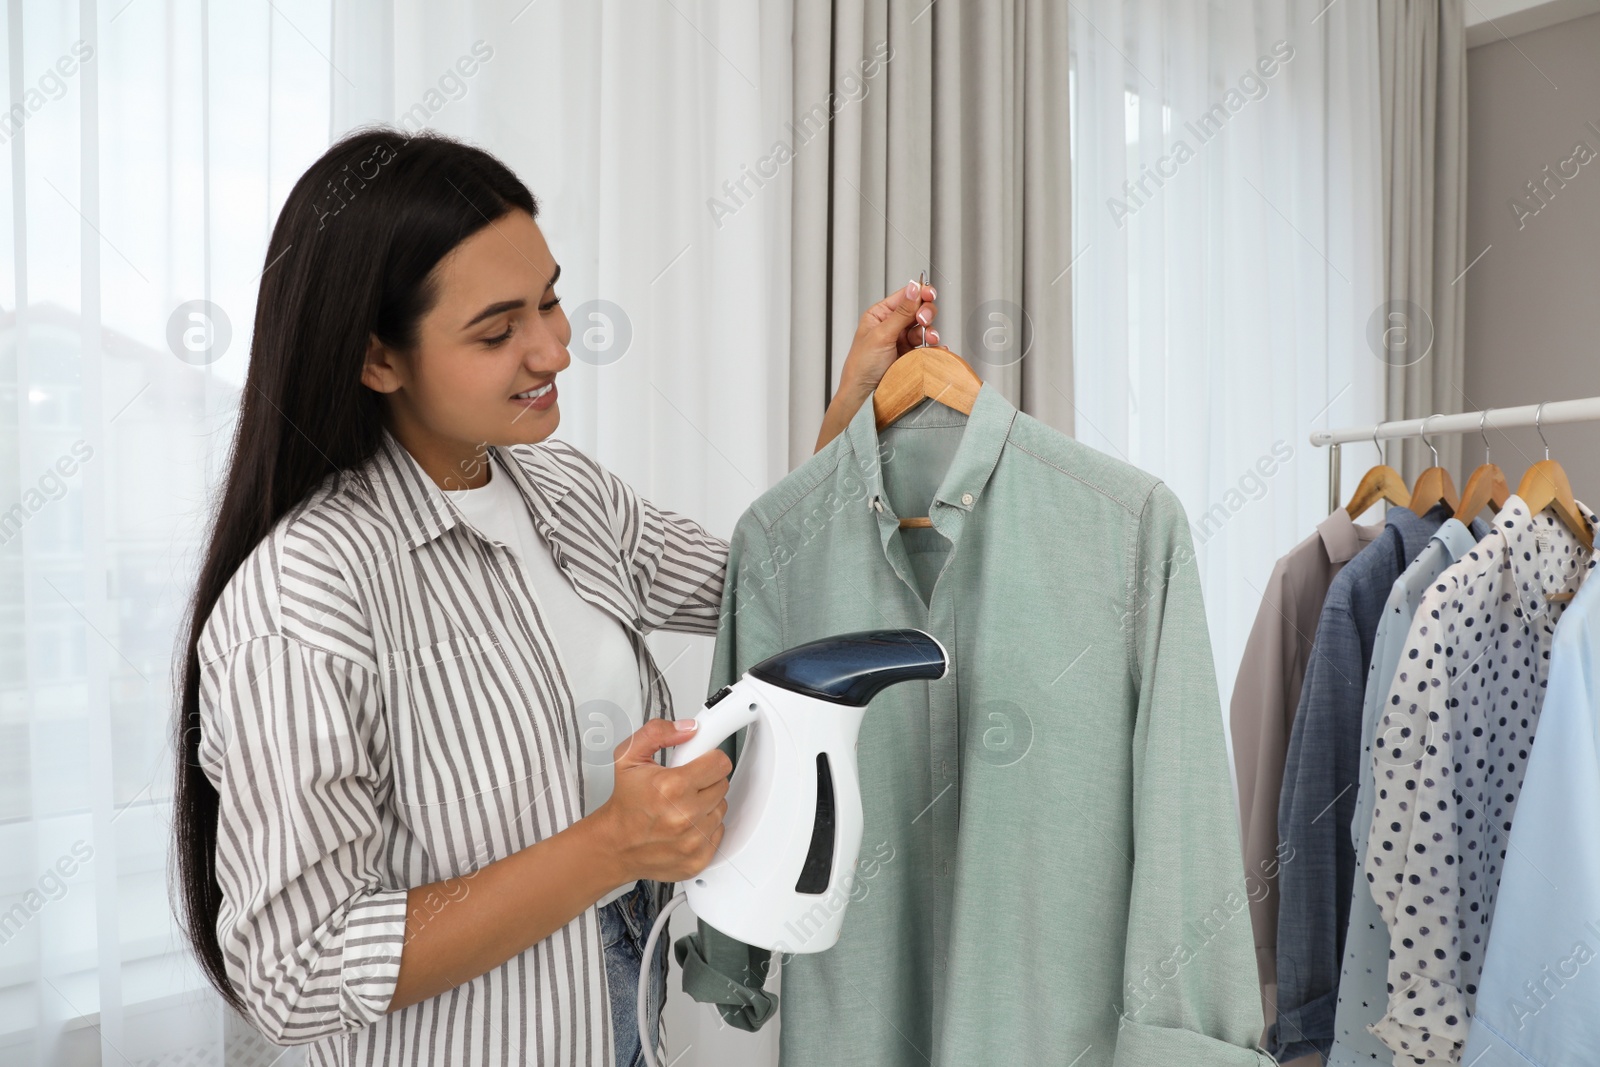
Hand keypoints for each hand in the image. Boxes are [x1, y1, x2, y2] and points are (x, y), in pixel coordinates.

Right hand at [589, 718, 730, 884]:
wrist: (615, 844)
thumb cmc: (625, 803)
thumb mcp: (629, 757)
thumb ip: (657, 733)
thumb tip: (688, 729)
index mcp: (672, 787)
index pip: (720, 763)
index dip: (709, 759)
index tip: (700, 761)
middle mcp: (685, 816)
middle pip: (722, 785)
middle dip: (706, 780)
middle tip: (685, 784)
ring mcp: (693, 840)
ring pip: (721, 809)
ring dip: (706, 804)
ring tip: (682, 804)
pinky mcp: (698, 859)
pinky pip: (718, 832)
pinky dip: (705, 827)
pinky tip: (686, 824)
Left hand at [842, 277, 940, 390]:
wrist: (863, 393)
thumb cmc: (862, 365)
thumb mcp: (881, 335)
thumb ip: (901, 312)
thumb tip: (913, 288)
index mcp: (881, 314)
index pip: (905, 296)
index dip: (920, 293)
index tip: (930, 295)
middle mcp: (893, 324)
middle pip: (919, 309)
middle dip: (925, 313)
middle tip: (923, 321)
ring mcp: (902, 339)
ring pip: (925, 328)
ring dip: (930, 331)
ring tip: (928, 340)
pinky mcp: (910, 354)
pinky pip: (927, 346)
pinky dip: (934, 347)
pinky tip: (936, 349)